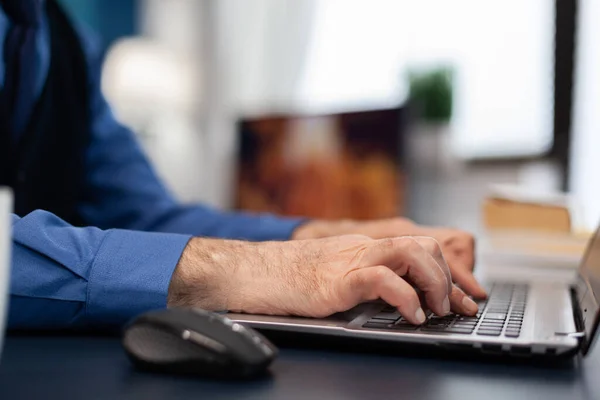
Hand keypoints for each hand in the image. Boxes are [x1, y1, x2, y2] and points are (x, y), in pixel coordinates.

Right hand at [292, 218, 485, 297]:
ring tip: (435, 310)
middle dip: (447, 277)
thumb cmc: (293, 278)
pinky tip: (411, 316)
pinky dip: (405, 297)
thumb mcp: (339, 276)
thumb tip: (399, 298)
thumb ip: (367, 280)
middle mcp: (364, 248)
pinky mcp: (338, 279)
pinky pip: (382, 279)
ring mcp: (352, 260)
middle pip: (424, 245)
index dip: (449, 274)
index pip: (420, 248)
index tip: (464, 298)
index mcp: (366, 248)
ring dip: (434, 283)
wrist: (256, 272)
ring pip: (411, 252)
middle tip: (451, 307)